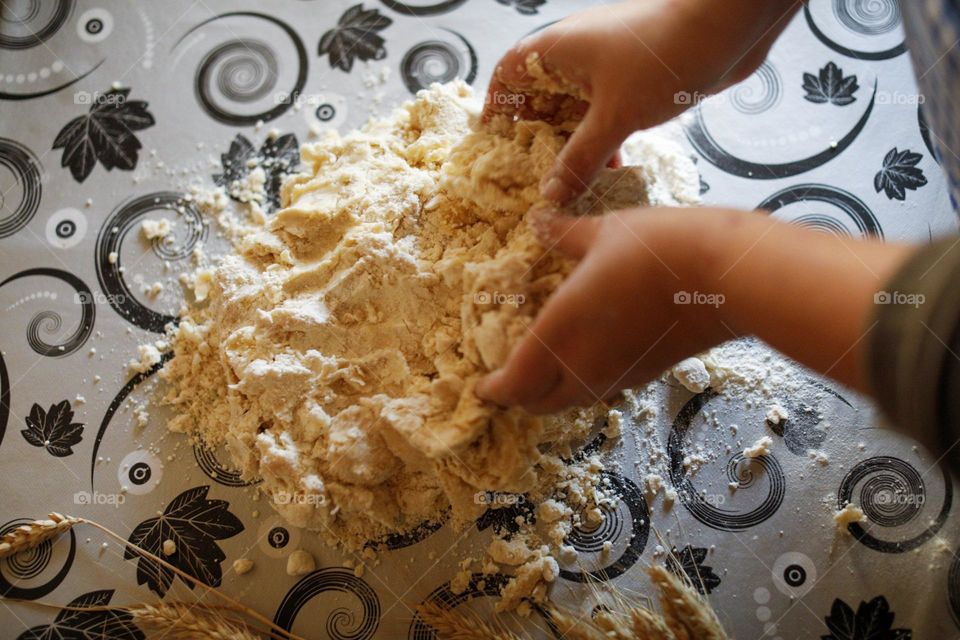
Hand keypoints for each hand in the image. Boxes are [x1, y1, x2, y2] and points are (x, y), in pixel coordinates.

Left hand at [475, 207, 912, 413]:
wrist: (728, 277)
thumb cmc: (658, 248)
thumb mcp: (603, 232)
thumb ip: (564, 235)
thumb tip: (538, 222)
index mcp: (561, 333)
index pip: (515, 383)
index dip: (494, 391)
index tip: (482, 389)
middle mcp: (585, 365)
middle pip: (541, 403)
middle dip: (519, 398)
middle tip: (507, 383)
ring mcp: (620, 374)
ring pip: (573, 400)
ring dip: (551, 395)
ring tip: (541, 374)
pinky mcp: (648, 373)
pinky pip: (601, 390)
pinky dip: (582, 385)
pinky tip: (586, 361)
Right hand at [484, 0, 800, 203]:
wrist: (727, 29)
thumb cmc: (660, 59)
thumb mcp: (614, 116)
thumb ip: (579, 159)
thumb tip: (550, 195)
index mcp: (557, 51)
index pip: (509, 72)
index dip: (497, 103)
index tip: (493, 139)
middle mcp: (577, 55)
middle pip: (542, 96)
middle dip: (537, 135)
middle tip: (531, 175)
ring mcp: (608, 66)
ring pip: (577, 109)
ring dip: (574, 144)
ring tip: (569, 183)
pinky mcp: (636, 79)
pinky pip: (607, 114)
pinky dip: (604, 140)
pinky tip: (613, 171)